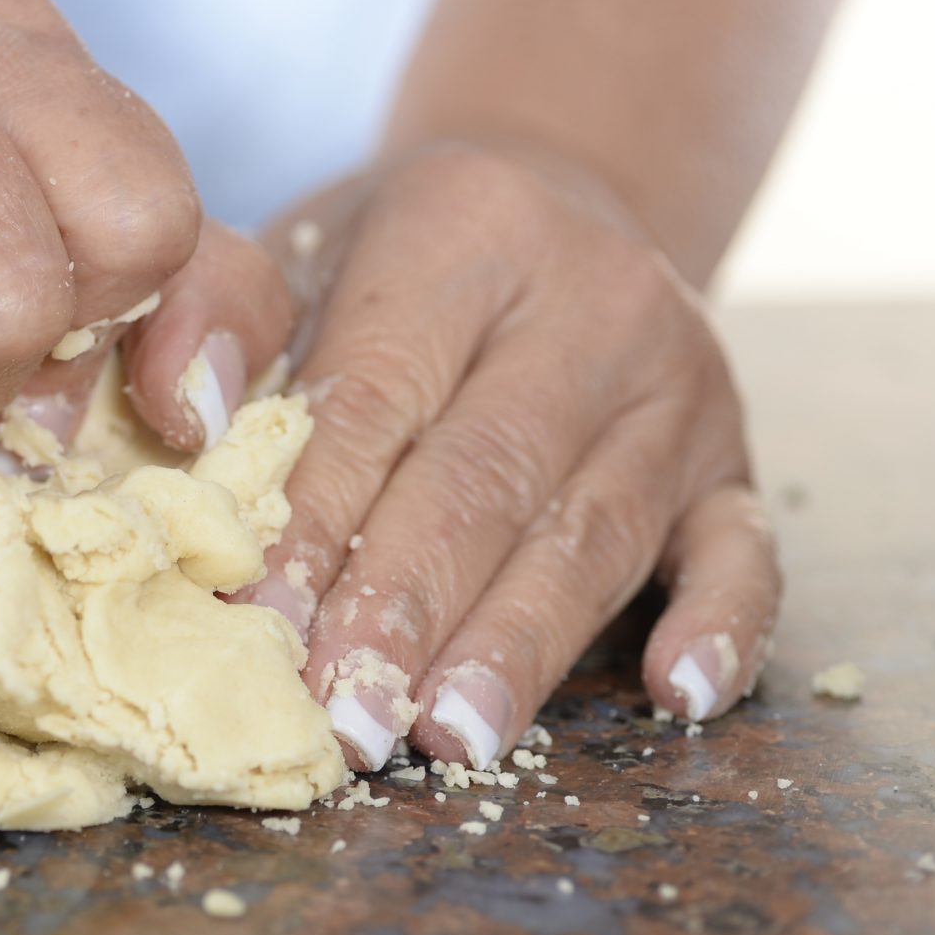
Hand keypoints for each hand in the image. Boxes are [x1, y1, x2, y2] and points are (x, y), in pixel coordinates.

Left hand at [238, 142, 779, 769]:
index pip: (376, 398)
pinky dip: (723, 627)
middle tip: (345, 720)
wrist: (560, 196)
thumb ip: (226, 316)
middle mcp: (592, 301)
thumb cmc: (392, 261)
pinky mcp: (734, 460)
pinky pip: (746, 551)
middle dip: (407, 612)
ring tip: (451, 738)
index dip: (316, 522)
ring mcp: (680, 386)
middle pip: (486, 479)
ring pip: (592, 533)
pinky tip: (678, 695)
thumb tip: (188, 420)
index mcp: (463, 232)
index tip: (258, 628)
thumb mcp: (298, 245)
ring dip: (517, 647)